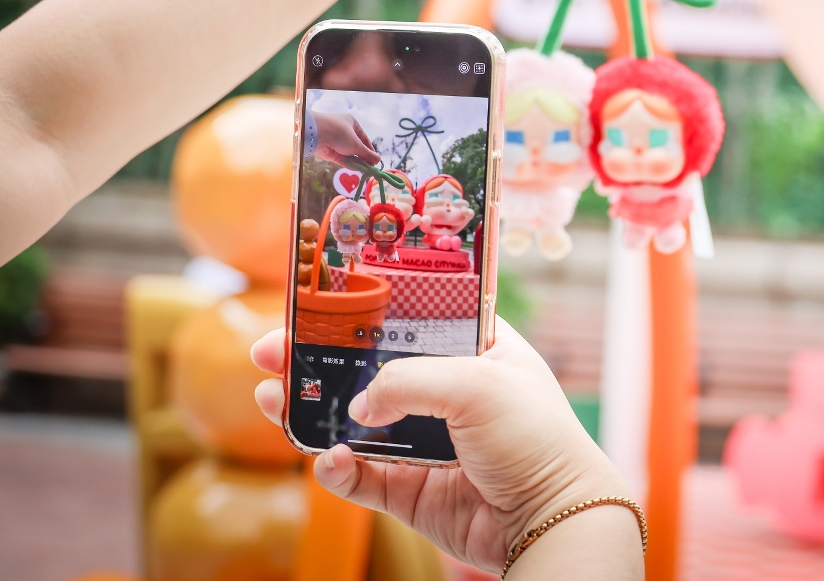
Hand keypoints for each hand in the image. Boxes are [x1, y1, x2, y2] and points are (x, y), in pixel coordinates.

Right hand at [251, 319, 636, 573]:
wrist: (553, 519)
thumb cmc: (536, 438)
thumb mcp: (477, 383)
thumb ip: (408, 380)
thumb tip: (359, 405)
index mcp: (474, 350)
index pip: (408, 318)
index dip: (360, 309)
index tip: (314, 303)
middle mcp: (448, 393)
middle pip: (368, 369)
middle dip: (317, 360)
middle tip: (270, 353)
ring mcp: (428, 443)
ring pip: (354, 423)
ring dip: (312, 412)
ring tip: (271, 400)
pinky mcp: (414, 492)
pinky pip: (361, 477)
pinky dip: (338, 469)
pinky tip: (330, 461)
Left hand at [313, 111, 379, 165]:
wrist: (315, 134)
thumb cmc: (339, 133)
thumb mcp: (356, 144)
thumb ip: (368, 154)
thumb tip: (378, 160)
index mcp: (352, 124)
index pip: (364, 139)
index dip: (370, 150)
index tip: (375, 160)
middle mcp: (344, 132)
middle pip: (357, 147)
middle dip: (364, 157)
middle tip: (371, 168)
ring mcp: (336, 142)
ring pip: (350, 154)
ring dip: (357, 162)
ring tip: (366, 171)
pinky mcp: (330, 151)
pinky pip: (342, 159)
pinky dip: (349, 164)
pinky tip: (357, 170)